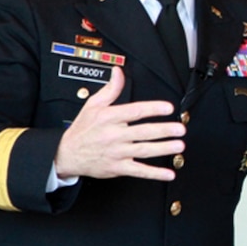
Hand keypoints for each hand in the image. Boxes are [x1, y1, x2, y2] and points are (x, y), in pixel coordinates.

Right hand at [54, 66, 185, 180]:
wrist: (67, 155)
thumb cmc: (83, 129)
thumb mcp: (93, 105)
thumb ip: (110, 89)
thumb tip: (118, 72)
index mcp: (109, 118)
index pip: (134, 112)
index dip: (152, 109)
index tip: (168, 108)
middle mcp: (114, 136)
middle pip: (142, 132)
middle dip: (163, 131)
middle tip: (180, 129)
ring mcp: (117, 153)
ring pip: (143, 150)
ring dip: (163, 149)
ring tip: (179, 146)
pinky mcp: (117, 168)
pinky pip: (138, 170)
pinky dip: (154, 173)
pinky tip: (168, 173)